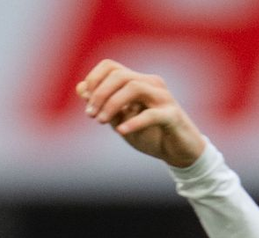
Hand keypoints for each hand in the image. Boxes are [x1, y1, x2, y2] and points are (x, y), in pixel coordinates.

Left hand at [77, 61, 205, 168]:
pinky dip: (134, 122)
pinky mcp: (172, 116)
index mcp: (137, 82)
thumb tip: (80, 88)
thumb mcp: (121, 119)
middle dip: (100, 94)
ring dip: (112, 104)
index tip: (86, 103)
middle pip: (120, 75)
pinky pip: (152, 114)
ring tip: (102, 121)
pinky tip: (121, 131)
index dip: (93, 80)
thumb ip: (103, 104)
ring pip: (134, 88)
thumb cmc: (149, 133)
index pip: (110, 66)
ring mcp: (163, 98)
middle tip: (91, 115)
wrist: (178, 150)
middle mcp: (151, 84)